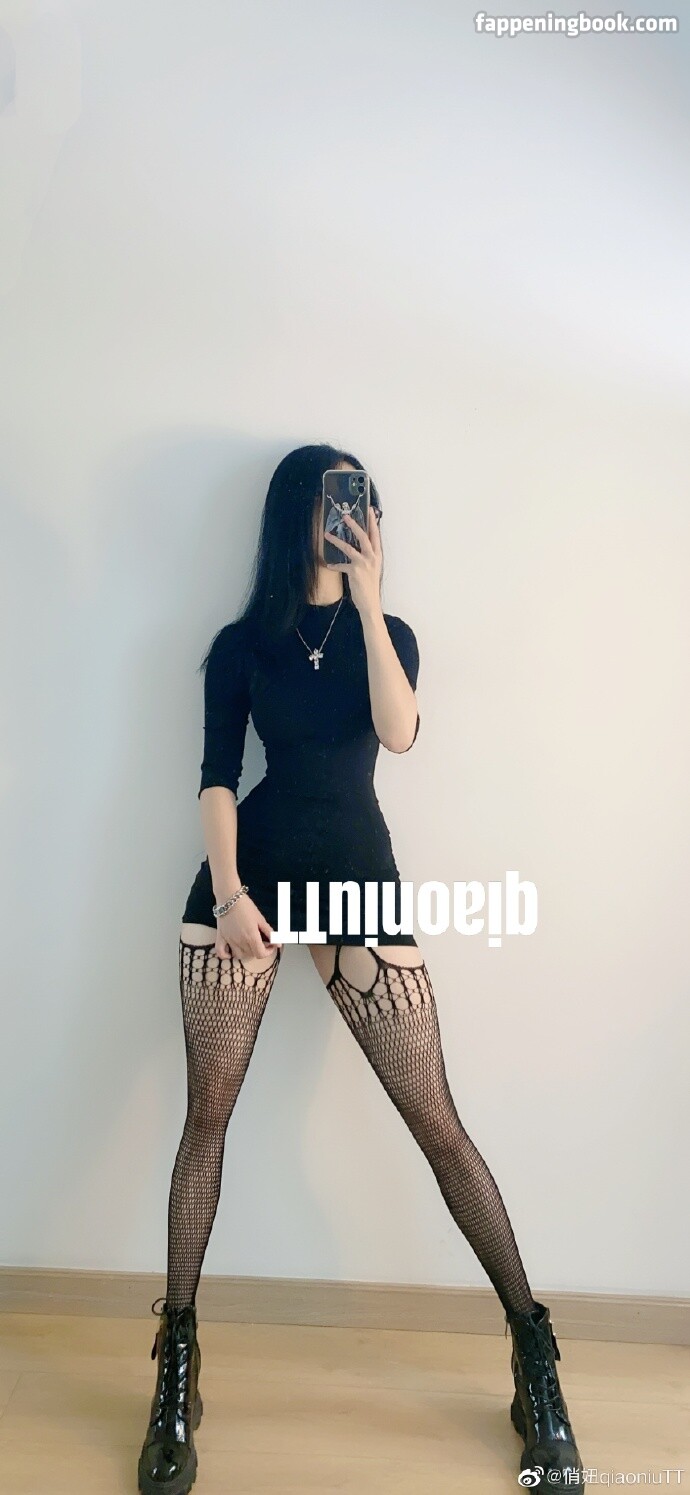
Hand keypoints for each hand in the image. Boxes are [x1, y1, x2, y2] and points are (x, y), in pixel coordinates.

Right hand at [216, 894, 281, 961]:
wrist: (230, 898)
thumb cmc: (246, 906)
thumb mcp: (260, 919)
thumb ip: (269, 932)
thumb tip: (278, 943)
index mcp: (251, 937)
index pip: (261, 954)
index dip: (268, 952)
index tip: (270, 945)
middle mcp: (240, 941)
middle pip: (251, 954)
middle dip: (259, 949)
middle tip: (261, 941)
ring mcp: (229, 940)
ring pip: (239, 955)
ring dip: (246, 952)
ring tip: (249, 944)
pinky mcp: (221, 937)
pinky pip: (221, 952)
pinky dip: (226, 955)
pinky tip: (231, 952)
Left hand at [325, 504, 381, 618]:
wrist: (370, 602)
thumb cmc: (370, 585)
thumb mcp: (373, 568)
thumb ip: (368, 556)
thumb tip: (360, 546)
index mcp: (378, 555)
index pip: (376, 536)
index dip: (373, 523)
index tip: (370, 511)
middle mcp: (372, 558)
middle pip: (364, 537)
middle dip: (355, 525)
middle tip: (345, 516)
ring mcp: (363, 564)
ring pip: (349, 548)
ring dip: (337, 541)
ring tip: (327, 534)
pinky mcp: (354, 572)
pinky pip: (341, 565)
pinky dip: (334, 565)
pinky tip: (328, 564)